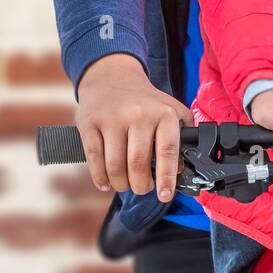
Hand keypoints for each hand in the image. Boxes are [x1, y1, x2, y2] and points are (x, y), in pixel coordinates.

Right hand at [75, 55, 194, 201]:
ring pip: (115, 166)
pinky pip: (94, 159)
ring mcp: (112, 118)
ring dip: (121, 184)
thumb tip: (181, 169)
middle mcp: (138, 114)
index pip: (167, 150)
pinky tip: (106, 183)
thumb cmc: (145, 102)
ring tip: (125, 184)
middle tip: (142, 188)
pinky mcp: (90, 123)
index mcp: (163, 113)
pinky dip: (100, 178)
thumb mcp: (171, 109)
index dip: (167, 177)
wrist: (112, 76)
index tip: (165, 195)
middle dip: (140, 185)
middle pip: (138, 164)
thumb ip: (182, 135)